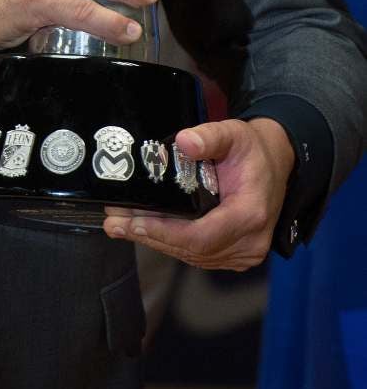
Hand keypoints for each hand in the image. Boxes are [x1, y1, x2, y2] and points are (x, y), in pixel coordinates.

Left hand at [102, 117, 295, 270]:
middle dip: (150, 237)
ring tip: (120, 226)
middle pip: (193, 249)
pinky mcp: (236, 254)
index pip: (202, 235)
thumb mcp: (233, 133)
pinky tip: (146, 231)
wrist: (275, 163)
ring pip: (194, 256)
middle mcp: (250, 241)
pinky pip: (200, 255)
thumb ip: (209, 136)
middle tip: (113, 224)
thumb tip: (184, 141)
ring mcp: (245, 252)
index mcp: (251, 213)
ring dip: (156, 241)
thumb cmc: (252, 149)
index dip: (165, 233)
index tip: (134, 223)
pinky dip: (172, 244)